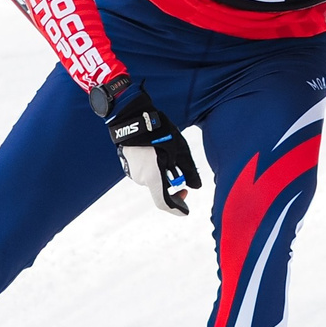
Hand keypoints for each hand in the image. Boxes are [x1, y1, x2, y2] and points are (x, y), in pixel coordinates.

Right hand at [95, 80, 203, 215]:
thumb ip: (189, 171)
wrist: (132, 116)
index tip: (186, 210)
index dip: (176, 209)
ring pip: (153, 180)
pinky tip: (159, 153)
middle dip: (173, 188)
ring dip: (164, 175)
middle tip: (184, 180)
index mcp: (152, 178)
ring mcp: (132, 171)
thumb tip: (196, 186)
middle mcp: (140, 179)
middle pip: (160, 190)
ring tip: (171, 157)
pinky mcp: (129, 164)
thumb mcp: (179, 150)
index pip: (164, 203)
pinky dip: (155, 168)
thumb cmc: (158, 132)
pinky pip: (146, 172)